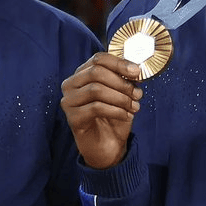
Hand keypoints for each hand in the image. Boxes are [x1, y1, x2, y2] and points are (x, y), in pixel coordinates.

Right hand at [60, 52, 143, 169]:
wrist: (108, 147)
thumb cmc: (113, 118)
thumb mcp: (122, 94)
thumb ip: (124, 79)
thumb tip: (135, 69)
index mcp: (82, 74)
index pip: (98, 59)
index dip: (118, 63)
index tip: (136, 72)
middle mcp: (71, 85)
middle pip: (96, 72)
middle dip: (121, 82)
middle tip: (137, 93)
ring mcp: (69, 101)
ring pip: (96, 90)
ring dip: (120, 98)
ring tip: (134, 106)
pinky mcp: (72, 118)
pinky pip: (96, 108)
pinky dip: (116, 111)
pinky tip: (126, 116)